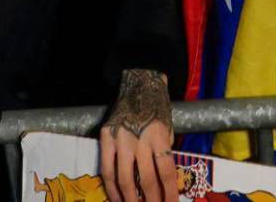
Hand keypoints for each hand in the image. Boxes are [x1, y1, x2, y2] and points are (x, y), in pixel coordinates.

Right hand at [99, 70, 176, 201]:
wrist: (138, 84)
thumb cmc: (158, 109)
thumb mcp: (168, 129)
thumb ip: (164, 153)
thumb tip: (165, 184)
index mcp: (159, 136)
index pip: (166, 172)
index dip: (169, 194)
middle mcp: (140, 139)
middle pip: (146, 179)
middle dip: (152, 201)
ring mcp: (121, 139)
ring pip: (125, 179)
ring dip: (132, 200)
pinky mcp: (106, 138)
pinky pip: (107, 170)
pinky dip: (112, 188)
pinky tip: (118, 200)